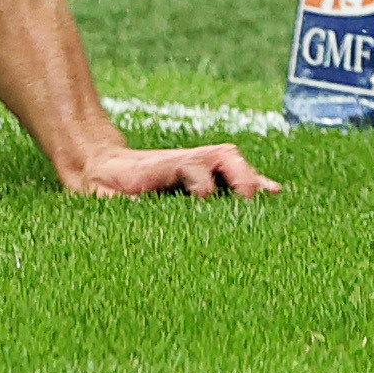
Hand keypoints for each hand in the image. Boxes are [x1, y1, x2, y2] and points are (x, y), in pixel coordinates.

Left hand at [64, 140, 276, 197]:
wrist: (99, 165)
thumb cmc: (101, 185)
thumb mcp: (102, 196)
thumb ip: (116, 205)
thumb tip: (130, 215)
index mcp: (160, 167)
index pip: (189, 166)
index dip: (200, 182)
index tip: (206, 199)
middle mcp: (184, 161)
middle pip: (221, 157)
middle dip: (239, 176)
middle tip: (250, 199)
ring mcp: (197, 165)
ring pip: (232, 163)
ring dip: (251, 179)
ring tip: (273, 196)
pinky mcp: (203, 176)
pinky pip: (233, 175)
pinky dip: (253, 183)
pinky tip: (274, 196)